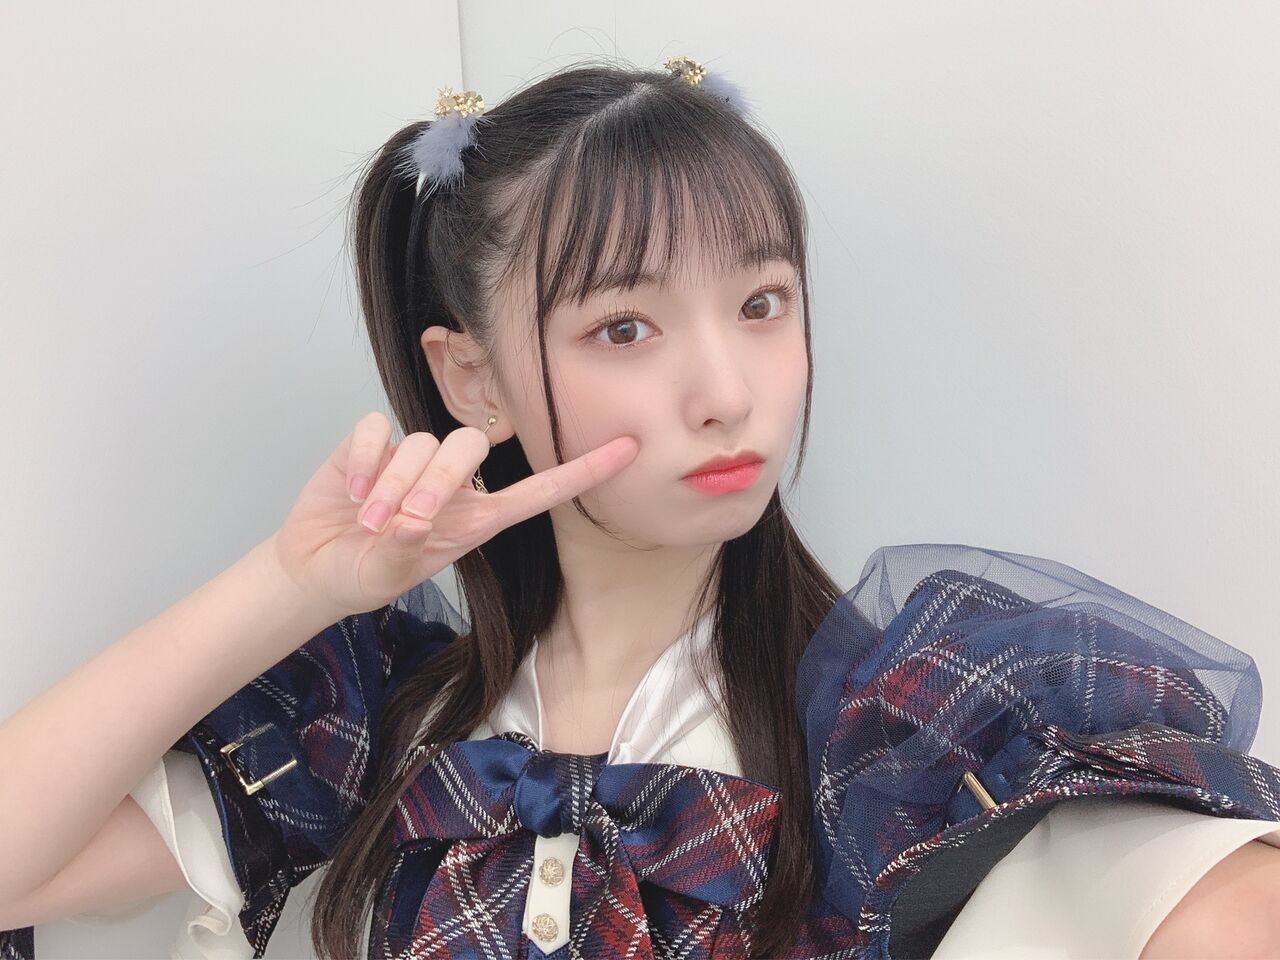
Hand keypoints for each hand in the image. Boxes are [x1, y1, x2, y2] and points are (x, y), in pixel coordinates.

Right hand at [272, 411, 638, 616]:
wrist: (316, 569)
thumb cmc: (367, 573)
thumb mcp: (390, 574)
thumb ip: (406, 550)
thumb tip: (413, 521)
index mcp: (477, 517)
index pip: (541, 489)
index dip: (583, 471)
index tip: (629, 449)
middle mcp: (452, 482)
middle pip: (468, 445)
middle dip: (435, 483)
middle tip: (404, 524)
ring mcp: (411, 458)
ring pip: (420, 441)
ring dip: (392, 485)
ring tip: (369, 523)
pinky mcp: (371, 445)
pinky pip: (378, 429)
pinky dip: (364, 460)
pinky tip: (351, 492)